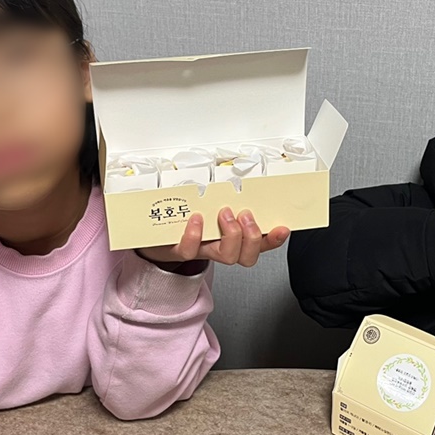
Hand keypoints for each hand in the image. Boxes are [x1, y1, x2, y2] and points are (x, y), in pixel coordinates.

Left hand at [137, 207, 288, 269]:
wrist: (151, 236)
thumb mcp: (207, 204)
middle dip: (252, 235)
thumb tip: (238, 178)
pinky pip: (190, 249)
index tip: (282, 227)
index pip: (260, 244)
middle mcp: (218, 247)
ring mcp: (200, 250)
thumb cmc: (182, 220)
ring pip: (226, 256)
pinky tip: (196, 219)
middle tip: (244, 216)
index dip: (273, 239)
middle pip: (247, 256)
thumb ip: (224, 195)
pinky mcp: (178, 250)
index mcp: (230, 237)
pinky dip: (195, 234)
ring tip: (224, 214)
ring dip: (231, 234)